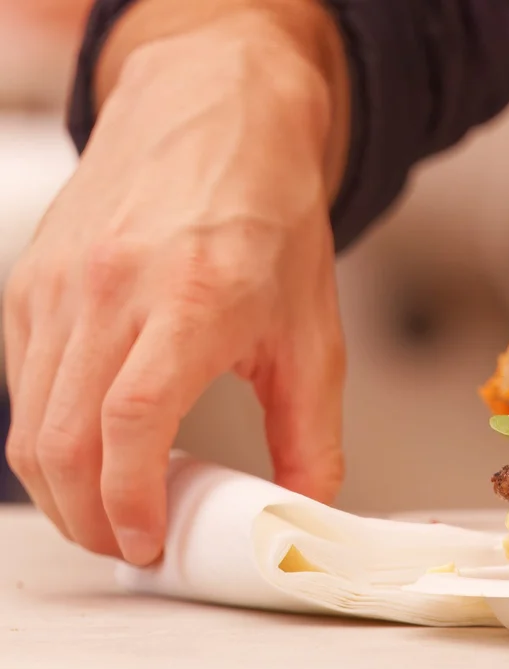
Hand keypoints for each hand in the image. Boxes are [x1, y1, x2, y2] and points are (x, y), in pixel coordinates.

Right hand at [3, 17, 346, 564]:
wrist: (216, 120)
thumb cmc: (269, 217)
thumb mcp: (314, 330)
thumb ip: (312, 430)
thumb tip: (305, 508)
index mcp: (190, 298)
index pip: (130, 421)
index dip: (130, 498)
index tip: (149, 542)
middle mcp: (108, 288)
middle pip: (62, 439)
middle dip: (90, 517)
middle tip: (132, 544)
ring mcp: (56, 284)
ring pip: (29, 421)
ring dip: (61, 488)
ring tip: (112, 511)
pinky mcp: (28, 283)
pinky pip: (22, 383)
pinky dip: (47, 435)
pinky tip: (92, 450)